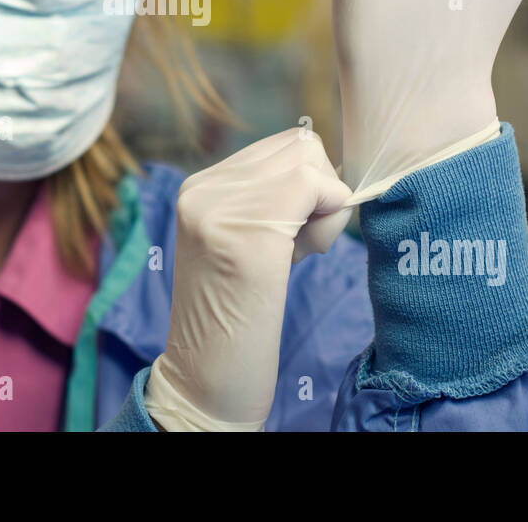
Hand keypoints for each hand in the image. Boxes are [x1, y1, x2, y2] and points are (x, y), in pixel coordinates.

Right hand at [144, 128, 351, 430]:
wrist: (205, 381)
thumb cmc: (238, 318)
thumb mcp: (244, 242)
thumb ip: (268, 202)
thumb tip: (324, 168)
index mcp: (198, 189)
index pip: (280, 147)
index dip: (309, 183)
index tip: (295, 233)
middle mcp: (202, 189)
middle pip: (300, 146)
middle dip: (321, 190)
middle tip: (301, 246)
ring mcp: (221, 209)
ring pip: (309, 161)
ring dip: (326, 207)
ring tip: (299, 254)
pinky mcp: (249, 236)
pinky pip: (316, 188)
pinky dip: (329, 219)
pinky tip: (304, 258)